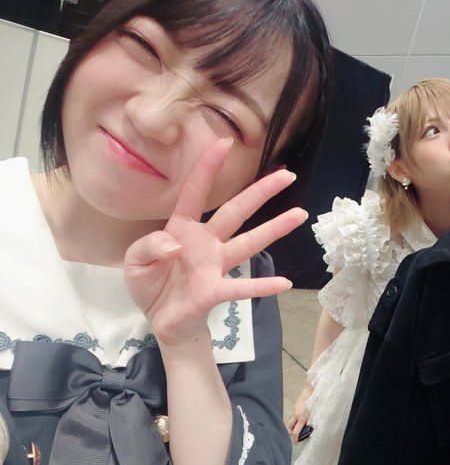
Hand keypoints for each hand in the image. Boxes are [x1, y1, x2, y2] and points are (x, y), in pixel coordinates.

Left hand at [124, 139, 306, 347]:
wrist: (162, 322)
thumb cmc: (151, 285)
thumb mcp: (134, 261)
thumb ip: (147, 246)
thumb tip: (174, 244)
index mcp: (182, 228)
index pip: (194, 193)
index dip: (207, 168)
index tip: (223, 143)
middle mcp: (206, 242)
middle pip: (236, 212)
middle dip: (260, 192)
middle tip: (286, 175)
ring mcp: (214, 266)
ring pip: (248, 243)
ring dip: (274, 229)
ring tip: (300, 214)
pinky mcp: (216, 291)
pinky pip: (240, 287)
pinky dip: (261, 285)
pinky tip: (283, 283)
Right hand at [288, 383, 312, 442]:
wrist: (313, 387)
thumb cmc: (317, 400)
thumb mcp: (317, 413)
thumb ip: (313, 422)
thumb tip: (310, 429)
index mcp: (302, 418)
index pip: (296, 432)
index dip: (295, 438)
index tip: (296, 442)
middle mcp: (296, 414)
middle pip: (290, 426)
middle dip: (292, 431)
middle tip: (297, 434)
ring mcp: (294, 408)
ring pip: (290, 419)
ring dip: (292, 424)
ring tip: (298, 426)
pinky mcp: (295, 404)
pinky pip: (292, 413)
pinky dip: (293, 417)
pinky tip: (299, 416)